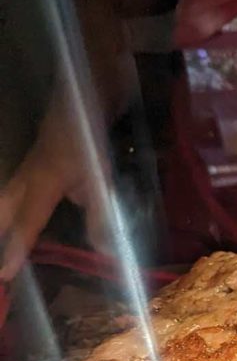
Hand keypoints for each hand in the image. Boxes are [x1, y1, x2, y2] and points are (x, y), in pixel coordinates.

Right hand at [0, 112, 104, 281]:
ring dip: (6, 218)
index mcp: (42, 181)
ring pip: (8, 197)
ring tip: (7, 240)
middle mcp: (30, 174)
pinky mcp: (42, 158)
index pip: (25, 223)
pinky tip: (26, 212)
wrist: (90, 85)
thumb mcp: (102, 173)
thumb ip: (99, 209)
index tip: (4, 275)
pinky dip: (20, 204)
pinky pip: (23, 187)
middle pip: (2, 208)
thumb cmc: (93, 129)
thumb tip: (101, 247)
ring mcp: (33, 164)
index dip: (15, 249)